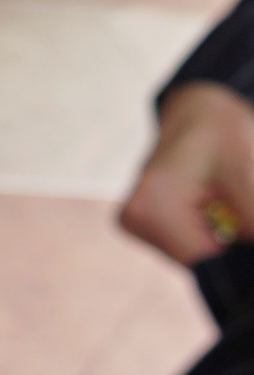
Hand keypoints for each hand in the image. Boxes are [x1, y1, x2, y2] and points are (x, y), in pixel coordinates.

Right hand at [119, 82, 253, 265]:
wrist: (195, 112)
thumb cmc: (221, 132)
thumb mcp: (247, 172)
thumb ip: (253, 222)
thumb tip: (253, 254)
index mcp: (152, 204)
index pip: (203, 261)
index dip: (237, 255)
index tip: (245, 224)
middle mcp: (133, 218)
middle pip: (197, 260)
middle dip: (227, 243)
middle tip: (235, 205)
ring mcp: (133, 222)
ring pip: (192, 255)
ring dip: (217, 238)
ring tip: (223, 201)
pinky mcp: (140, 223)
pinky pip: (184, 245)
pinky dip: (205, 232)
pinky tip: (209, 206)